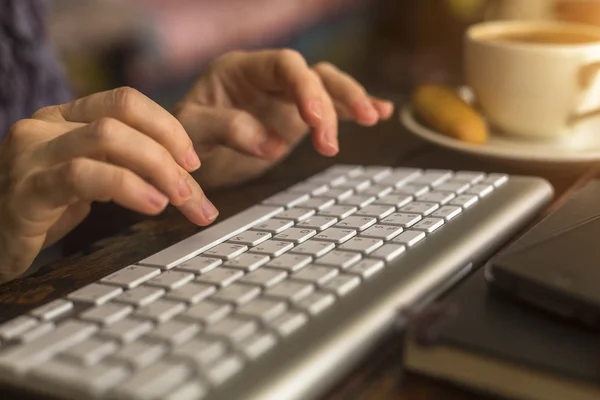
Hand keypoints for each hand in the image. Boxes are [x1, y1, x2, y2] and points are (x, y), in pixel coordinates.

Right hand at [0, 88, 216, 282]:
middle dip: (169, 154)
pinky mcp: (26, 190)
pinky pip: (83, 176)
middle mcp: (46, 126)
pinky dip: (128, 187)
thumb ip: (122, 164)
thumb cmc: (41, 208)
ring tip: (180, 199)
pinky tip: (151, 205)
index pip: (126, 101)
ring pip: (108, 137)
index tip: (193, 160)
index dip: (167, 126)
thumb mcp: (86, 177)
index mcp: (64, 118)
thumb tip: (182, 174)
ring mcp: (33, 155)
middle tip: (194, 191)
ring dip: (157, 168)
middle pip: (122, 118)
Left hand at [174, 49, 393, 187]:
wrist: (188, 158)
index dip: (305, 88)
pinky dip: (353, 110)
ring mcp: (284, 98)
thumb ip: (225, 128)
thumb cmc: (183, 139)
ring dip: (350, 102)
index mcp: (240, 70)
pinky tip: (381, 113)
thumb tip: (269, 141)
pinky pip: (331, 107)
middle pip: (313, 75)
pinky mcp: (296, 118)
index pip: (284, 65)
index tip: (315, 120)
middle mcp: (267, 78)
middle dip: (330, 104)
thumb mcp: (193, 131)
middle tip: (330, 143)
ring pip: (327, 86)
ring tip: (372, 118)